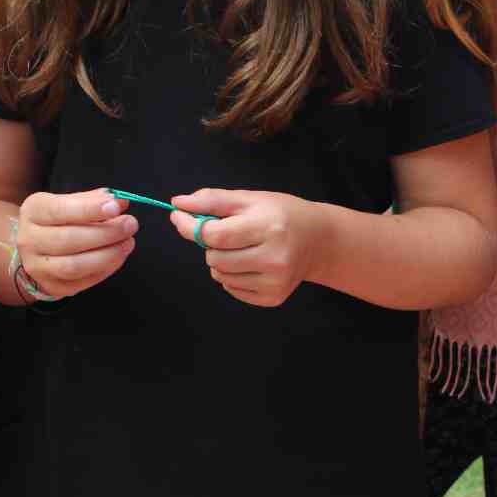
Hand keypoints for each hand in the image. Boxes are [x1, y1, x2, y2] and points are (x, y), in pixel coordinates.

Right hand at [16, 188, 136, 298]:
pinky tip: (118, 256)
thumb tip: (119, 201)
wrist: (36, 249)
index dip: (89, 209)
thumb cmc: (58, 221)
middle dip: (105, 233)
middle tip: (130, 225)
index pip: (59, 210)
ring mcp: (38, 267)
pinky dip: (105, 269)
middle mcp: (29, 240)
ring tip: (128, 242)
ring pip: (74, 266)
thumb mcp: (69, 203)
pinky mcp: (52, 286)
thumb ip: (93, 201)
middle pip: (69, 240)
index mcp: (33, 211)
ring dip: (107, 255)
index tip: (116, 206)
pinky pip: (82, 281)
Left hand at [170, 188, 324, 306]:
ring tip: (243, 250)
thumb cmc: (282, 215)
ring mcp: (275, 281)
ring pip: (220, 276)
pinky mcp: (273, 297)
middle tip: (229, 235)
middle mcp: (275, 258)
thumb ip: (212, 201)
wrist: (318, 240)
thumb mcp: (251, 199)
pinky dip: (232, 277)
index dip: (190, 226)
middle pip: (214, 258)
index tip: (178, 217)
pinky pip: (232, 290)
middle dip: (212, 245)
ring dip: (221, 262)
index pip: (215, 234)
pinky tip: (251, 265)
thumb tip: (177, 204)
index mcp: (268, 227)